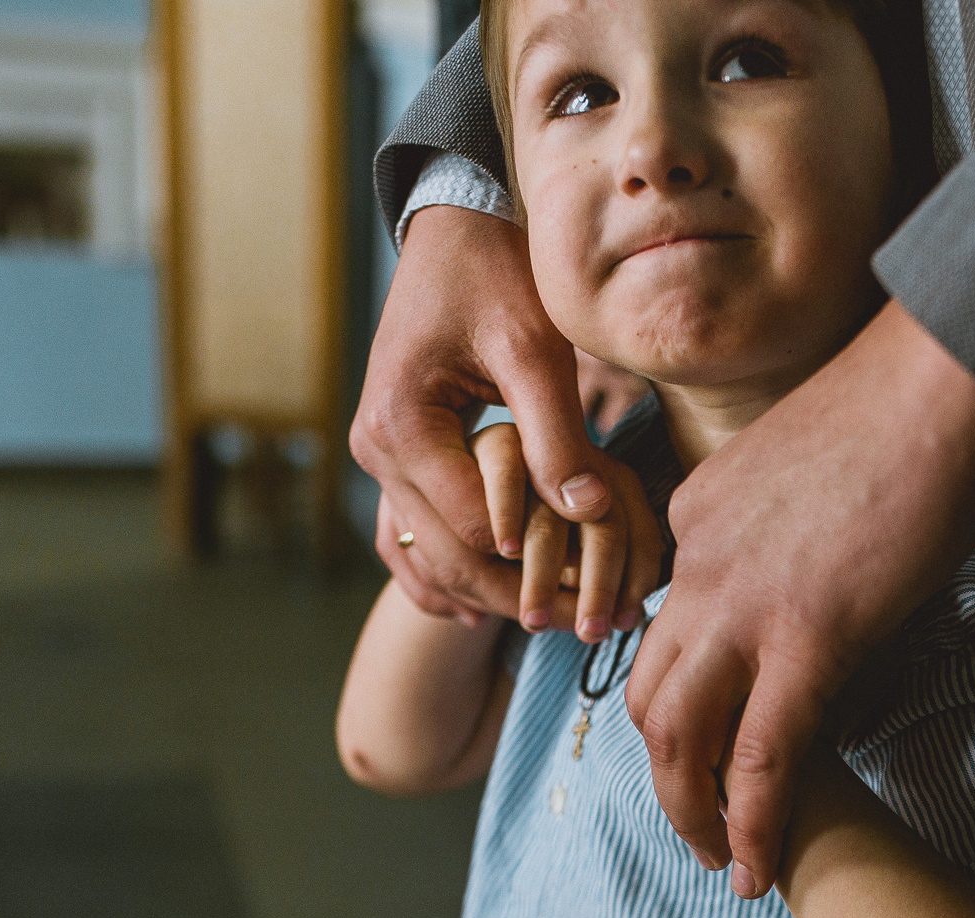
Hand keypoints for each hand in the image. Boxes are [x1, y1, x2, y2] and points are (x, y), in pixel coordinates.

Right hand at [349, 205, 662, 625]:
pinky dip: (457, 576)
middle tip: (593, 626)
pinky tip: (499, 612)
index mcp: (400, 426)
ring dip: (496, 593)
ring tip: (565, 620)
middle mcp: (374, 451)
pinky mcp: (395, 460)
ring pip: (435, 557)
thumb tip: (589, 512)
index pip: (475, 527)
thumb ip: (558, 434)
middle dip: (520, 596)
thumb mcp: (534, 348)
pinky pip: (418, 539)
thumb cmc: (495, 275)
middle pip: (450, 558)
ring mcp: (378, 460)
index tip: (600, 588)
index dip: (539, 563)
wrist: (450, 233)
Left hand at [626, 301, 974, 894]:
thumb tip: (840, 552)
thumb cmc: (914, 394)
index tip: (717, 730)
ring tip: (720, 862)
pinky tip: (758, 872)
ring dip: (692, 811)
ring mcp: (744, 605)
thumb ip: (800, 513)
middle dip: (665, 770)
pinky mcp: (807, 639)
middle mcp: (699, 563)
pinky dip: (753, 826)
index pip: (671, 620)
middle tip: (696, 821)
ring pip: (679, 737)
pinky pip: (761, 759)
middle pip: (648, 690)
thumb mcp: (820, 454)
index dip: (688, 687)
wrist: (946, 365)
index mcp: (699, 511)